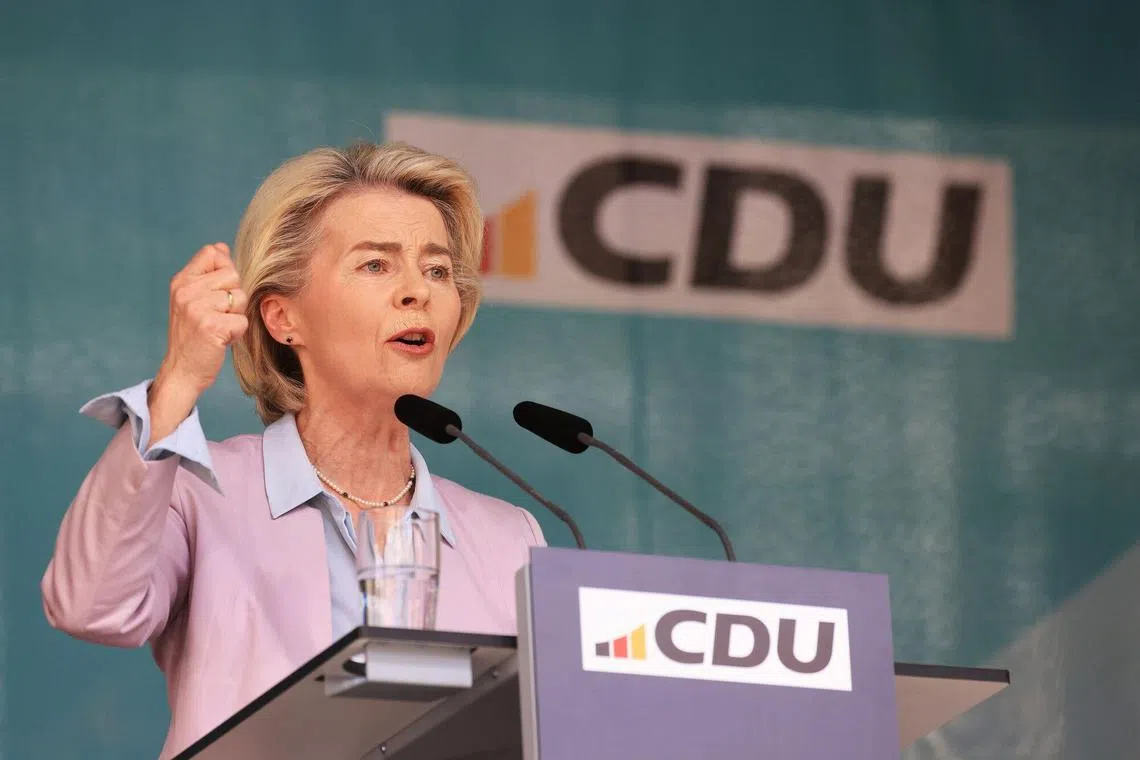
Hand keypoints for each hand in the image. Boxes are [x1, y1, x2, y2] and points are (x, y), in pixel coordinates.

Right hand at [147, 243, 248, 445]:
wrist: (182, 371)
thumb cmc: (194, 335)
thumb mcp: (193, 300)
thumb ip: (208, 274)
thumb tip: (221, 247)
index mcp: (181, 281)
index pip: (212, 253)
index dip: (224, 270)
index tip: (217, 292)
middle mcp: (186, 291)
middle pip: (233, 275)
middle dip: (234, 297)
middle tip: (218, 316)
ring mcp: (197, 308)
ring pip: (240, 298)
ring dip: (236, 316)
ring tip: (219, 327)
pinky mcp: (210, 326)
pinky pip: (242, 320)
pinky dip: (237, 333)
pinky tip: (221, 340)